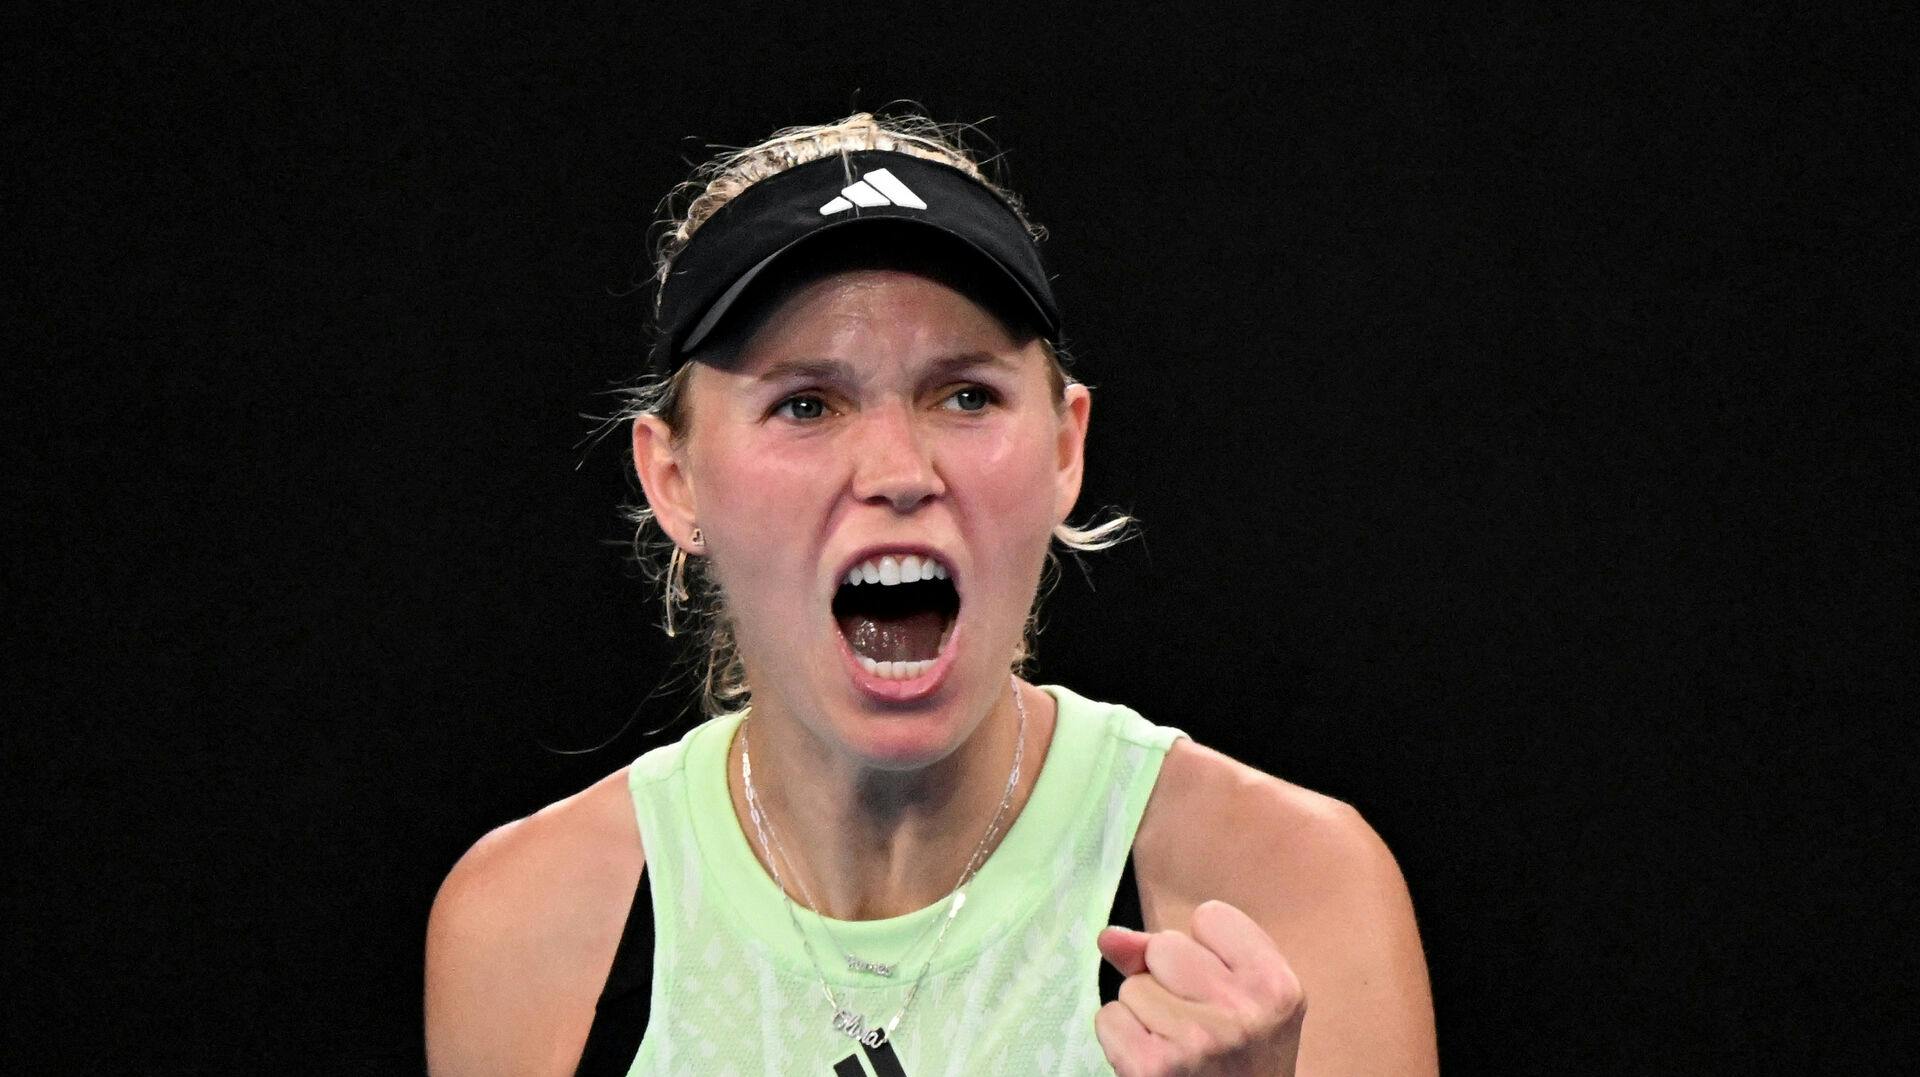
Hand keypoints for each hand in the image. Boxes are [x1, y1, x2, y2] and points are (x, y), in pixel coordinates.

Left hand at [1095, 899, 1305, 1075]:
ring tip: (1177, 1044)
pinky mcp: (1153, 1067)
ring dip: (1144, 1011)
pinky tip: (1153, 1059)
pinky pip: (1108, 1018)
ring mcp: (1196, 1041)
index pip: (1211, 915)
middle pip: (1164, 946)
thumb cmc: (1240, 1059)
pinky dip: (1121, 1037)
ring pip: (1132, 985)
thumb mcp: (1241, 1000)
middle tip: (1197, 1022)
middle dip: (1168, 977)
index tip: (1220, 987)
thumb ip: (1184, 953)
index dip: (1205, 950)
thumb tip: (1109, 937)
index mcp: (1275, 986)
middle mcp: (1242, 1013)